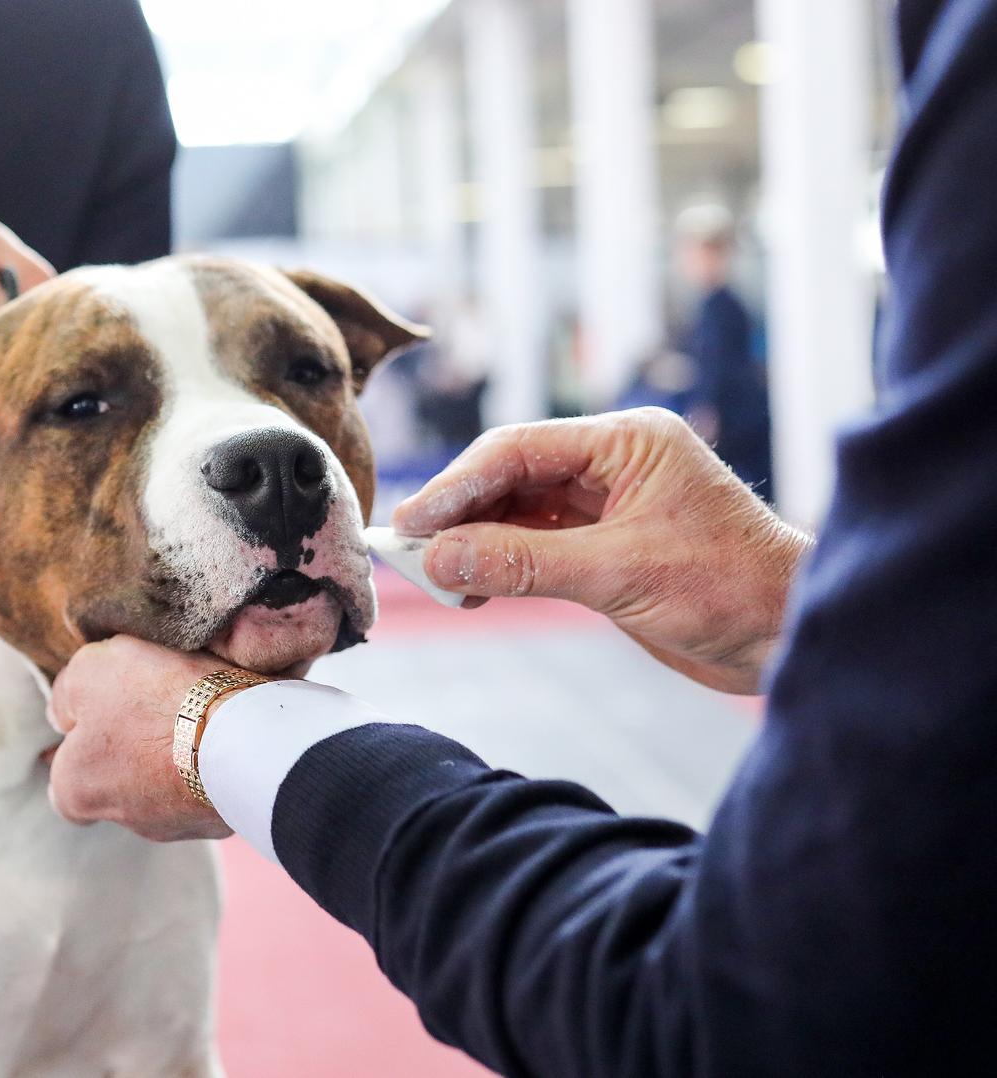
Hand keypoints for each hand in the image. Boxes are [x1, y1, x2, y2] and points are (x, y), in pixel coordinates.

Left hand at [48, 636, 242, 841]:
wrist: (239, 738)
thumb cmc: (153, 703)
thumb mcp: (91, 670)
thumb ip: (66, 693)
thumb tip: (61, 713)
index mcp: (76, 791)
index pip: (63, 785)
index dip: (77, 751)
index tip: (98, 721)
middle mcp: (122, 819)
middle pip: (117, 784)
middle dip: (131, 752)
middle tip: (151, 709)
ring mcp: (175, 825)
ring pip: (164, 789)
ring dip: (173, 759)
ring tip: (194, 716)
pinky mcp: (220, 821)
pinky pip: (208, 790)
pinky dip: (210, 766)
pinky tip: (223, 733)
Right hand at [391, 408, 811, 694]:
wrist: (794, 638)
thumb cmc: (734, 589)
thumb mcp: (620, 572)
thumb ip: (525, 562)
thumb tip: (442, 556)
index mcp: (628, 442)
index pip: (519, 450)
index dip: (457, 484)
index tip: (410, 521)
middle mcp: (615, 465)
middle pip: (511, 476)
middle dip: (459, 513)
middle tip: (408, 550)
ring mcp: (609, 508)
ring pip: (518, 513)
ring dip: (475, 542)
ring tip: (436, 577)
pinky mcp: (607, 551)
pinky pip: (534, 548)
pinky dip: (500, 565)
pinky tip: (471, 586)